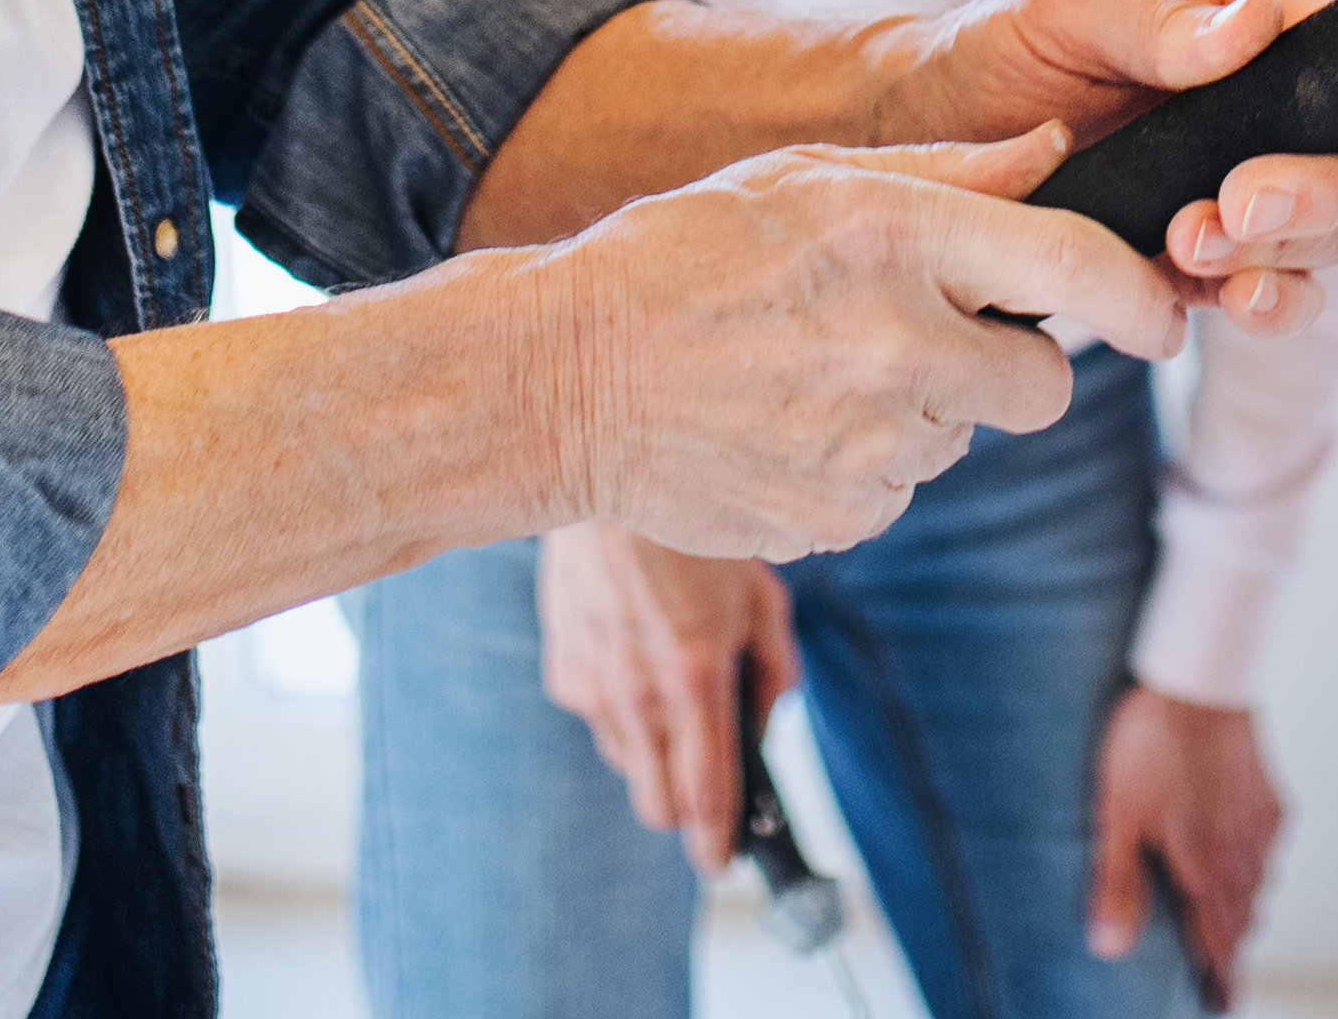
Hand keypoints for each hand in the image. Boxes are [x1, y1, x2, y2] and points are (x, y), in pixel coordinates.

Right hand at [516, 126, 1187, 558]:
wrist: (563, 379)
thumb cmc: (683, 256)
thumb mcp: (809, 177)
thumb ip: (947, 171)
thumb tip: (1057, 152)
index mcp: (895, 236)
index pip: (1074, 266)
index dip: (1141, 298)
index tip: (1164, 316)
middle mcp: (898, 345)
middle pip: (1043, 384)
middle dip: (1016, 365)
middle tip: (938, 338)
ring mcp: (871, 445)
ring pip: (964, 440)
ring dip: (923, 412)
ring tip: (817, 371)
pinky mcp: (841, 521)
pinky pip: (898, 493)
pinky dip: (865, 466)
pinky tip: (788, 424)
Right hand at [535, 522, 800, 870]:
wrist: (607, 475)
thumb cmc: (695, 532)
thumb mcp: (761, 595)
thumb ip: (774, 672)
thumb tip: (769, 724)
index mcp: (694, 676)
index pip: (706, 793)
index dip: (717, 841)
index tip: (722, 862)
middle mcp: (637, 693)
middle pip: (656, 804)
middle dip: (686, 807)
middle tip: (710, 781)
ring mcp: (592, 686)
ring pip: (628, 765)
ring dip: (656, 754)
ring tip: (675, 692)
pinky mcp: (563, 671)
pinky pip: (599, 721)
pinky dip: (623, 713)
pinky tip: (638, 659)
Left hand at [888, 0, 1337, 335]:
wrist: (927, 138)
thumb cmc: (999, 49)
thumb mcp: (1067, 11)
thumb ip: (1158, 26)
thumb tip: (1255, 28)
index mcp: (1246, 20)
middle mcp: (1262, 107)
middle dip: (1310, 197)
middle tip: (1235, 207)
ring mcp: (1236, 188)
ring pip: (1318, 241)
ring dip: (1277, 258)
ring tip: (1190, 249)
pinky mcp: (1203, 259)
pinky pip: (1266, 292)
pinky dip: (1260, 304)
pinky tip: (1218, 300)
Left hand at [1089, 684, 1283, 1002]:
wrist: (1203, 677)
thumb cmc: (1154, 738)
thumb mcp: (1118, 813)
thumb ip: (1116, 882)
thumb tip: (1109, 946)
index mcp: (1204, 866)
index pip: (1216, 939)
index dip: (1219, 977)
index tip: (1224, 1005)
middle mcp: (1241, 851)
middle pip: (1242, 918)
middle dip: (1232, 946)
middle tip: (1222, 970)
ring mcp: (1261, 822)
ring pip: (1260, 884)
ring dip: (1245, 909)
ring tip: (1232, 923)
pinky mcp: (1268, 794)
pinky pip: (1270, 847)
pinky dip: (1258, 867)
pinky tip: (1246, 858)